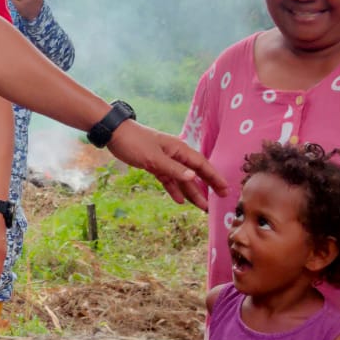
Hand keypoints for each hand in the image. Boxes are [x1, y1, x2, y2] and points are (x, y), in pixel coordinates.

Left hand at [107, 122, 227, 209]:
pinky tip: (179, 200)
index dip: (214, 177)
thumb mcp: (154, 158)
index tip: (224, 189)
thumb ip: (173, 169)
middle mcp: (175, 155)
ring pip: (182, 178)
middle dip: (207, 186)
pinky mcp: (154, 165)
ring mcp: (165, 160)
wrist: (115, 134)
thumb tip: (193, 176)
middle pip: (195, 172)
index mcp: (179, 149)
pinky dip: (174, 189)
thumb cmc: (135, 142)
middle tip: (219, 199)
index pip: (202, 165)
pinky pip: (168, 179)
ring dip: (191, 192)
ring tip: (202, 206)